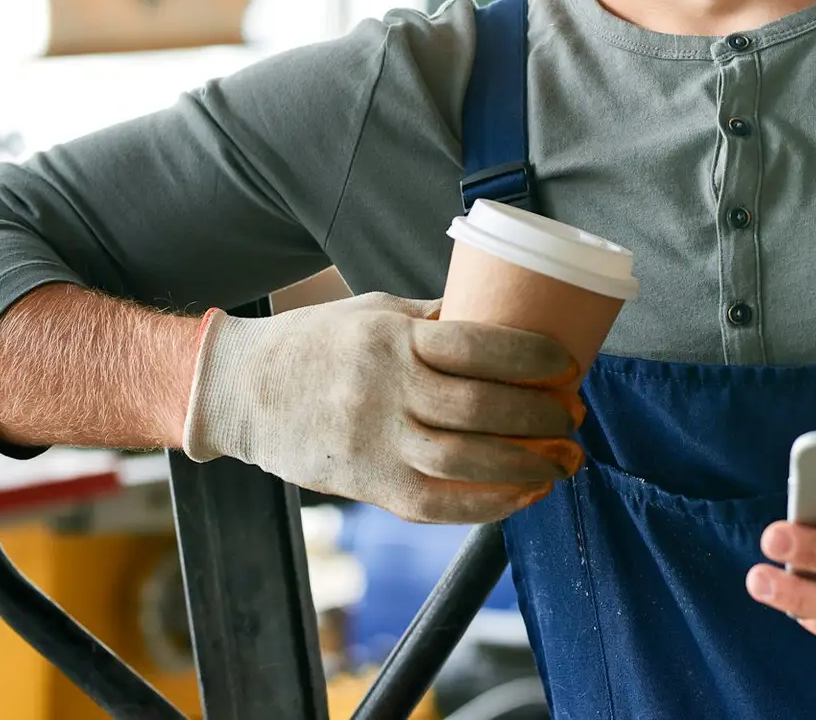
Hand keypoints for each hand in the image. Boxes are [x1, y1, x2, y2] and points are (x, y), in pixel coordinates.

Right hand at [183, 292, 582, 523]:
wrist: (240, 390)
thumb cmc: (316, 344)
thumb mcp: (373, 312)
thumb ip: (434, 320)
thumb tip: (503, 319)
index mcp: (389, 338)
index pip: (474, 345)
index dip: (531, 358)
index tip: (568, 366)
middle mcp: (382, 389)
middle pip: (478, 407)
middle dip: (540, 416)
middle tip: (575, 417)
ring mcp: (372, 442)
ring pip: (464, 460)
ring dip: (526, 465)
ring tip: (564, 461)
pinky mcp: (365, 485)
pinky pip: (435, 503)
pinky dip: (487, 504)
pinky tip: (524, 495)